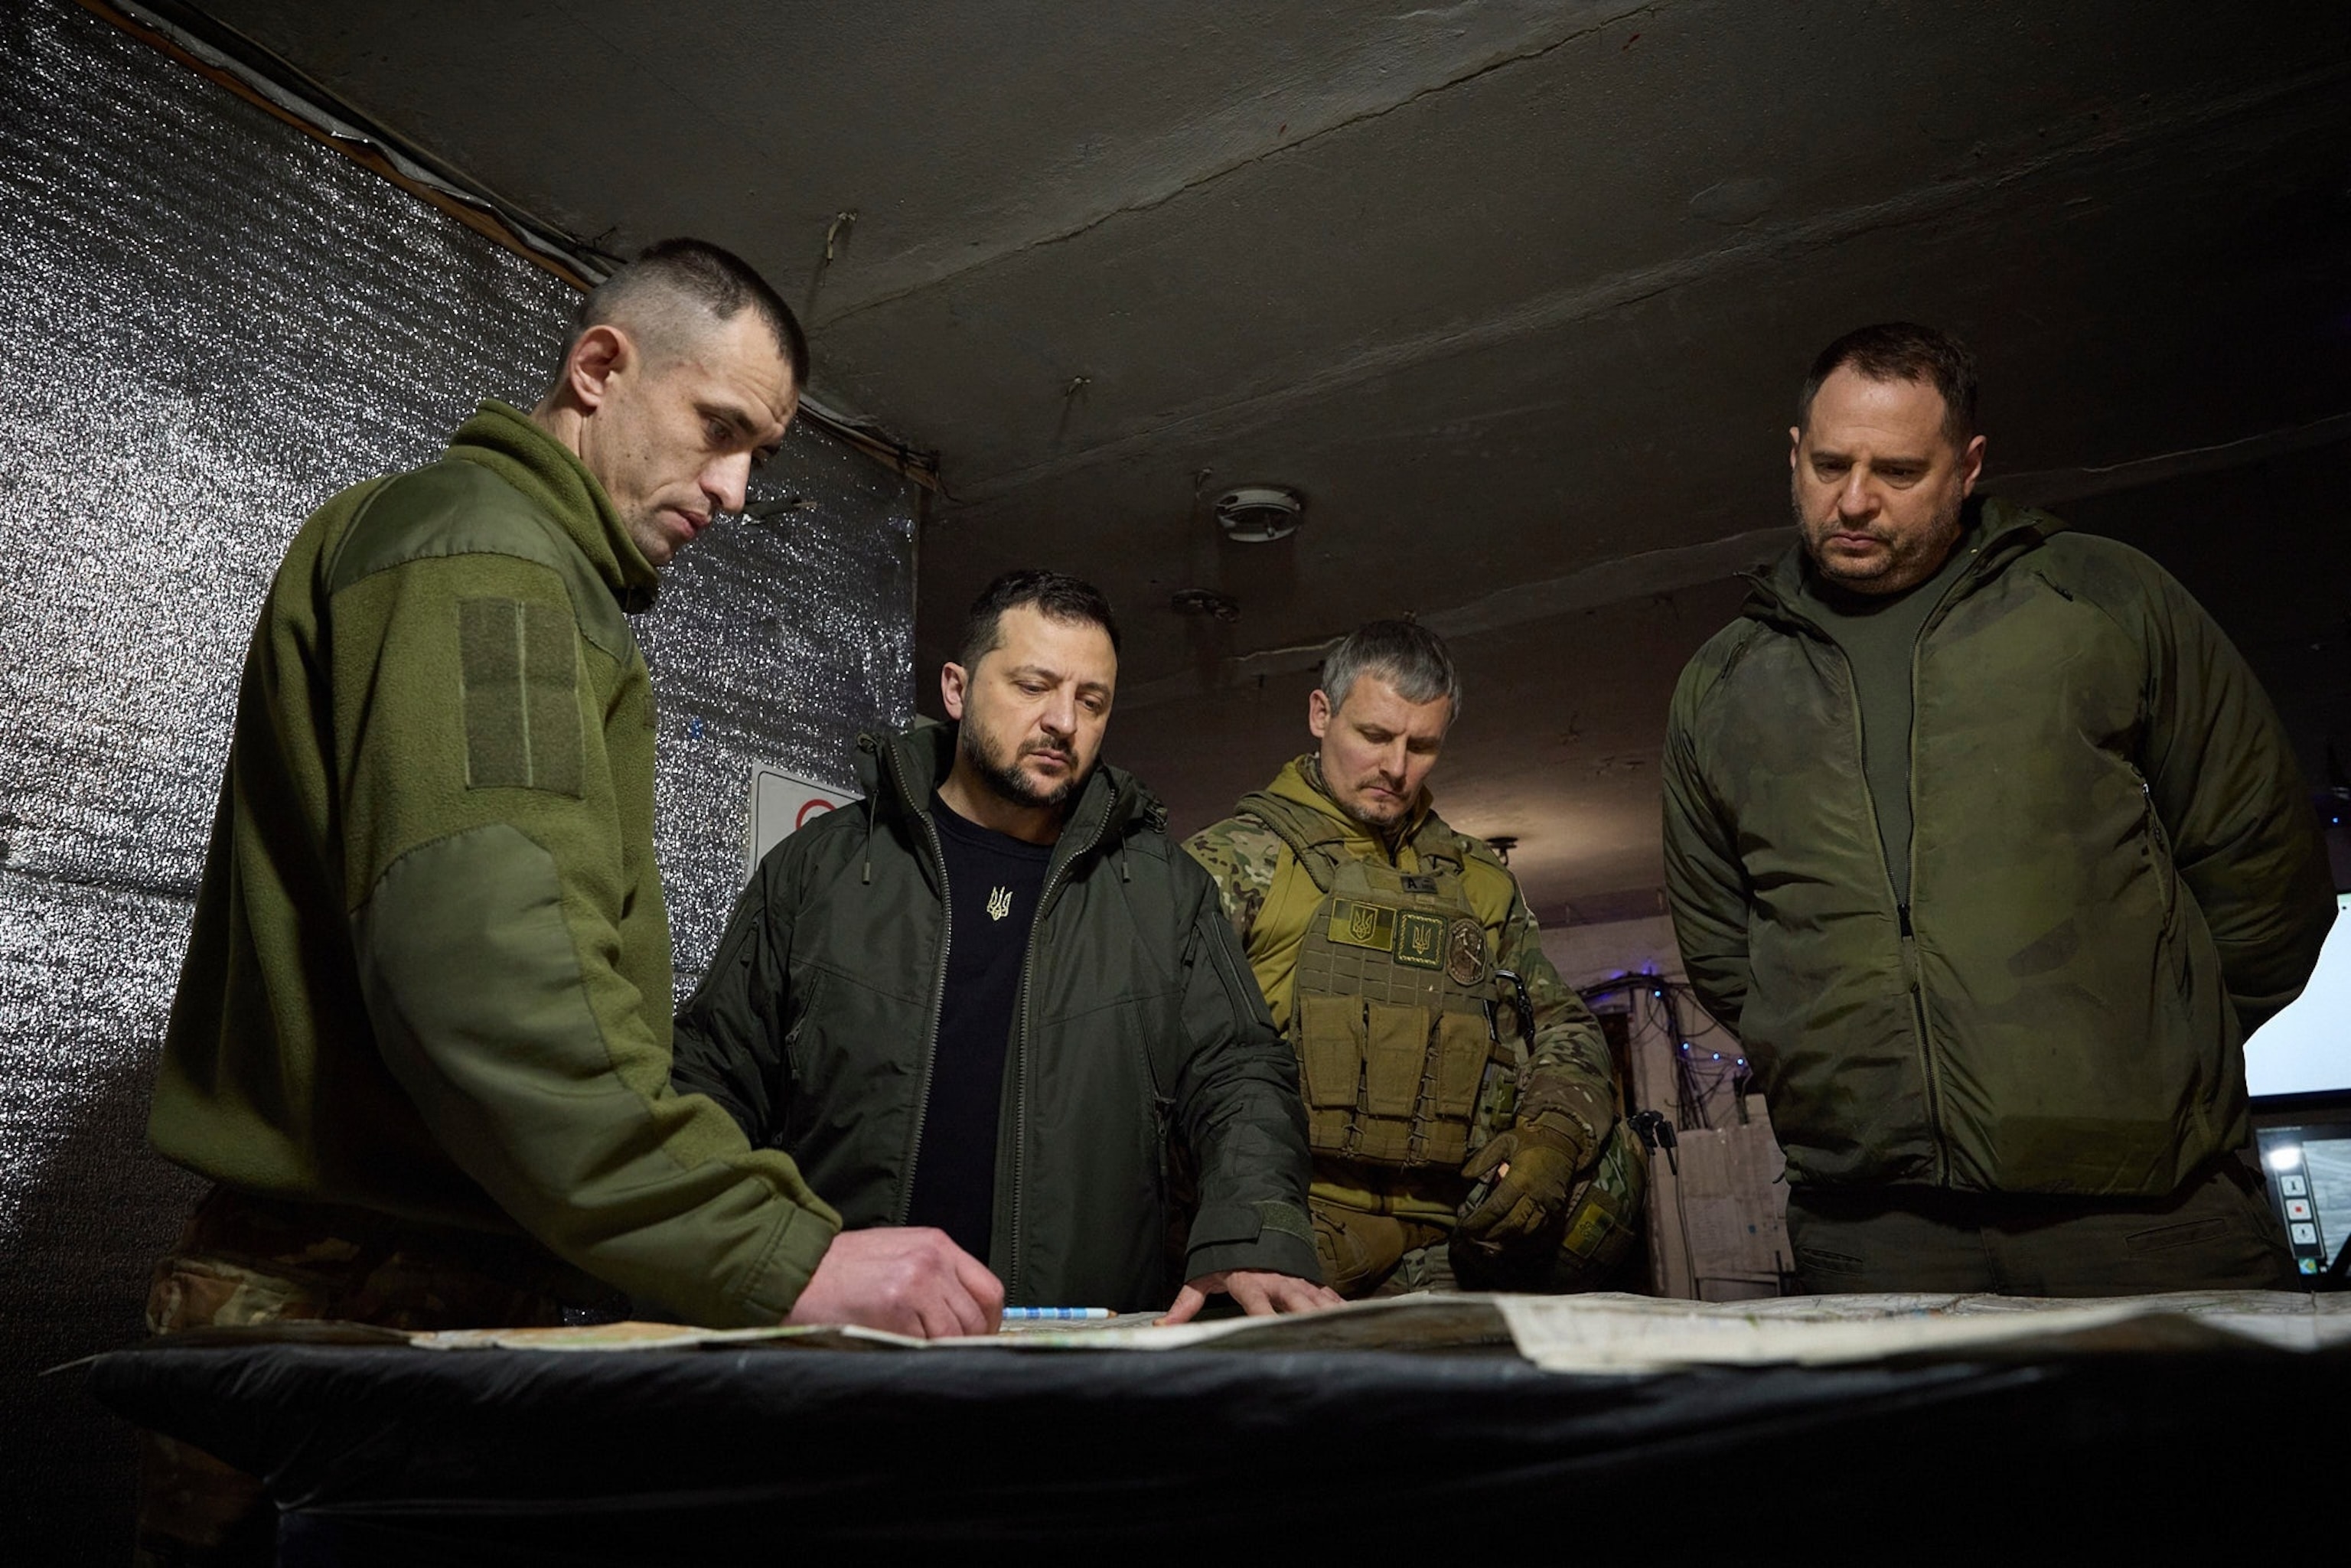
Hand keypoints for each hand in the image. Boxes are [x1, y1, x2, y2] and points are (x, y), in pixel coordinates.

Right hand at [785, 1226, 1003, 1337]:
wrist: (798, 1272)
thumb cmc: (842, 1267)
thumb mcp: (899, 1252)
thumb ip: (936, 1275)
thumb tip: (964, 1316)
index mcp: (936, 1244)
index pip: (989, 1290)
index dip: (989, 1321)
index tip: (979, 1337)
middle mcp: (932, 1261)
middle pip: (977, 1317)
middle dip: (967, 1342)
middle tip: (947, 1352)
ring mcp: (916, 1286)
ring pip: (955, 1335)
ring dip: (942, 1349)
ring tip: (918, 1349)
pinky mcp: (897, 1312)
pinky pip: (926, 1346)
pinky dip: (919, 1354)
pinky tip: (900, 1347)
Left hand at [1158, 1269, 1341, 1324]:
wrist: (1253, 1221)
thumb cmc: (1226, 1254)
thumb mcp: (1204, 1275)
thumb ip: (1186, 1302)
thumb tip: (1163, 1327)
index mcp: (1250, 1281)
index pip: (1258, 1304)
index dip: (1264, 1317)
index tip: (1270, 1332)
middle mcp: (1277, 1280)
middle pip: (1296, 1303)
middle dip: (1307, 1319)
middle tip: (1317, 1339)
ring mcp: (1297, 1279)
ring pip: (1317, 1300)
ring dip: (1329, 1317)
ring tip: (1345, 1336)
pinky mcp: (1311, 1279)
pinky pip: (1329, 1296)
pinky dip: (1341, 1309)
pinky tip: (1355, 1323)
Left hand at [1455, 1120, 1586, 1246]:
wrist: (1564, 1139)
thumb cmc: (1532, 1139)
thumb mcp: (1504, 1141)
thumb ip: (1483, 1159)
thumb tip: (1465, 1176)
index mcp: (1521, 1179)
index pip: (1496, 1208)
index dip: (1479, 1220)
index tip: (1464, 1225)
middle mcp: (1535, 1195)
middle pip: (1509, 1224)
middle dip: (1488, 1233)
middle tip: (1472, 1235)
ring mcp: (1548, 1204)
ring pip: (1524, 1230)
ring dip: (1504, 1238)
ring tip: (1486, 1238)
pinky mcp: (1557, 1208)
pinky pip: (1538, 1229)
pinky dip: (1522, 1235)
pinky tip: (1508, 1234)